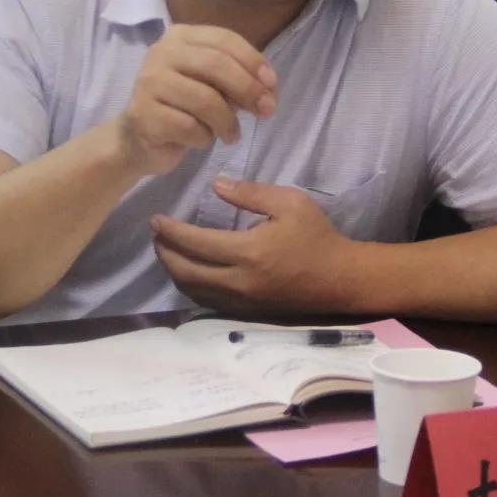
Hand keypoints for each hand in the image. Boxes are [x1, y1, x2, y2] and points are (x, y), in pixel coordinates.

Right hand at [114, 26, 276, 176]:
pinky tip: (200, 140)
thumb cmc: (184, 106)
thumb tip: (268, 91)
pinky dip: (204, 138)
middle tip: (266, 111)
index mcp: (180, 36)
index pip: (224, 39)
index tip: (272, 85)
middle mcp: (161, 52)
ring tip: (231, 135)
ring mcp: (148, 82)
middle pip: (215, 65)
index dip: (253, 61)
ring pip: (204, 100)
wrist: (139, 138)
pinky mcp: (142, 114)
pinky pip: (189, 127)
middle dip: (247, 89)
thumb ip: (238, 80)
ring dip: (227, 122)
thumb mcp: (213, 85)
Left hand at [150, 176, 350, 312]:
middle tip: (155, 234)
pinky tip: (188, 271)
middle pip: (185, 271)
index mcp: (248, 252)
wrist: (340, 278)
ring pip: (192, 290)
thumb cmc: (316, 236)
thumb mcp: (289, 202)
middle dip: (164, 252)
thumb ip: (250, 193)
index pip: (196, 243)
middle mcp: (239, 281)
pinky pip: (206, 301)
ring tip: (166, 250)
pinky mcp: (246, 311)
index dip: (171, 232)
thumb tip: (215, 185)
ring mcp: (241, 301)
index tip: (156, 219)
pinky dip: (190, 285)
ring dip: (173, 270)